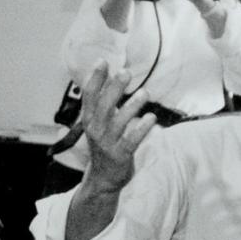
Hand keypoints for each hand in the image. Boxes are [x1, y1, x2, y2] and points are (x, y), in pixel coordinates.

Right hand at [79, 60, 154, 192]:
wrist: (103, 178)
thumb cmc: (105, 144)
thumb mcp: (99, 123)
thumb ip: (104, 103)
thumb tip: (112, 77)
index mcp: (89, 119)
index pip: (89, 95)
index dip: (95, 78)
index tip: (103, 61)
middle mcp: (95, 129)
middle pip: (103, 105)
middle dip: (114, 88)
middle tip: (126, 72)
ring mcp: (107, 143)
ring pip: (119, 122)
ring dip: (132, 106)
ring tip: (145, 92)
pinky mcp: (120, 155)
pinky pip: (131, 141)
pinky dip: (141, 129)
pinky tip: (151, 117)